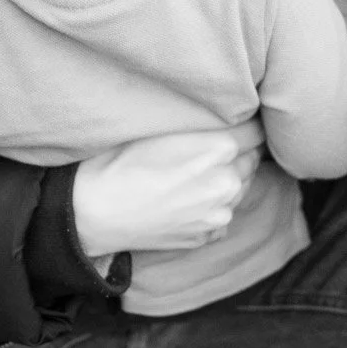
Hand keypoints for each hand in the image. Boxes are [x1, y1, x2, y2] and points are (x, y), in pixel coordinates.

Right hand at [72, 126, 265, 257]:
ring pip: (239, 187)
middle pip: (250, 159)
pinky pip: (223, 213)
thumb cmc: (118, 162)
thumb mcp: (159, 127)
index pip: (255, 129)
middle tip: (211, 146)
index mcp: (219, 148)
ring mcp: (218, 215)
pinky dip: (214, 205)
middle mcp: (226, 183)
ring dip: (228, 178)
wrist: (92, 213)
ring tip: (197, 172)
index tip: (233, 121)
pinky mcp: (206, 237)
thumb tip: (226, 110)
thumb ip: (200, 121)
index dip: (244, 123)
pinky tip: (188, 197)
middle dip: (237, 151)